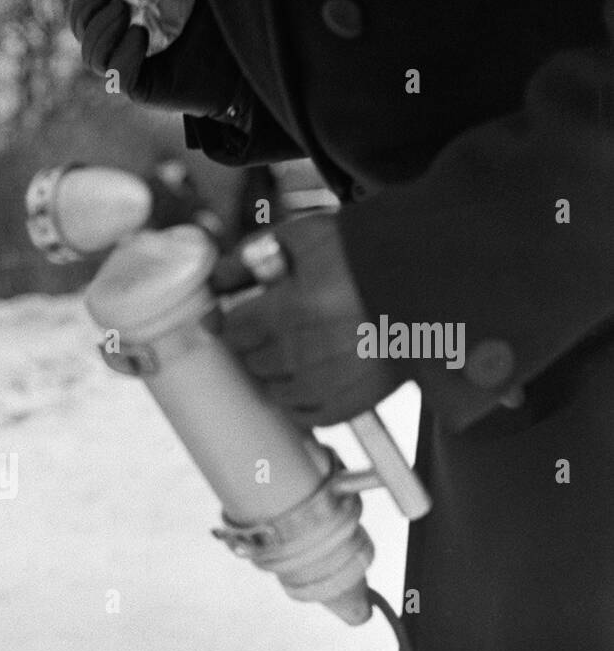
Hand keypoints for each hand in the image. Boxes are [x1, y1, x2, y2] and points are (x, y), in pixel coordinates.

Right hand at [66, 0, 233, 115]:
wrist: (246, 59)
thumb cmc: (222, 18)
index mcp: (126, 9)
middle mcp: (120, 39)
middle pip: (80, 25)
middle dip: (84, 3)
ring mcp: (129, 66)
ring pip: (91, 53)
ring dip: (100, 28)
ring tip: (124, 9)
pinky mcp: (142, 89)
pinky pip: (116, 75)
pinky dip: (121, 54)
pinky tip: (140, 35)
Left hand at [219, 214, 404, 425]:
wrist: (436, 280)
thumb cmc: (369, 253)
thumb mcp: (307, 236)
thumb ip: (252, 255)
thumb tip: (214, 281)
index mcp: (291, 309)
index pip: (234, 328)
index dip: (237, 318)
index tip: (246, 313)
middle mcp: (305, 353)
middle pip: (252, 359)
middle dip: (258, 341)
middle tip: (280, 325)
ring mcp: (327, 384)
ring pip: (273, 389)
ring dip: (278, 371)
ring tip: (302, 347)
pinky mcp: (350, 404)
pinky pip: (304, 414)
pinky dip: (302, 398)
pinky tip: (314, 375)